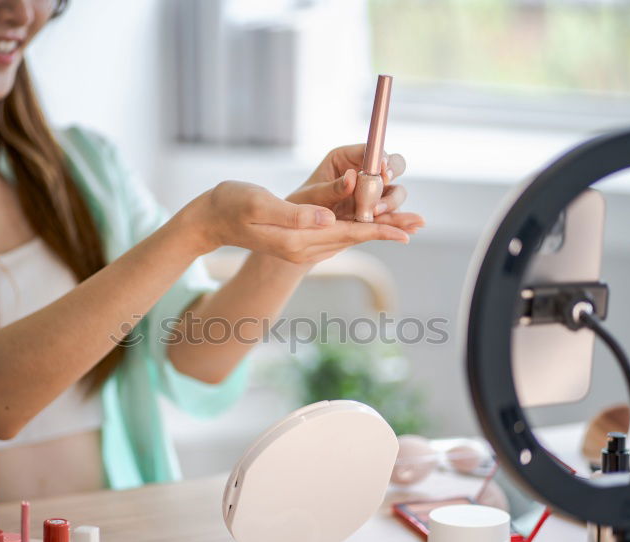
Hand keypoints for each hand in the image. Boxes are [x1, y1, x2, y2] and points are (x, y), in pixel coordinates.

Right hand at [179, 180, 410, 263]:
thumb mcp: (260, 204)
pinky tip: (373, 222)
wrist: (210, 219)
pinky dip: (357, 227)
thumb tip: (328, 218)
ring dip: (376, 229)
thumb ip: (295, 214)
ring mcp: (300, 247)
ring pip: (347, 237)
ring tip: (406, 224)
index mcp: (296, 240)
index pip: (346, 234)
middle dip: (386, 230)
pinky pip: (335, 234)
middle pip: (354, 238)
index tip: (405, 232)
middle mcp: (302, 248)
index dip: (378, 230)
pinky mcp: (299, 239)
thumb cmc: (230, 204)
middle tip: (418, 224)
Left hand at [287, 144, 421, 232]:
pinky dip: (402, 219)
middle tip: (384, 186)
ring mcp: (372, 192)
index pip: (370, 151)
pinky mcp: (376, 211)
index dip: (380, 158)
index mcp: (346, 158)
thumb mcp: (312, 196)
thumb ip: (332, 188)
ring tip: (376, 213)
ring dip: (391, 202)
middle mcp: (363, 172)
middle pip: (392, 166)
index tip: (382, 170)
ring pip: (396, 190)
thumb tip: (352, 177)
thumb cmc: (300, 206)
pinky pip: (394, 213)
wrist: (299, 231)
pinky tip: (412, 226)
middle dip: (391, 176)